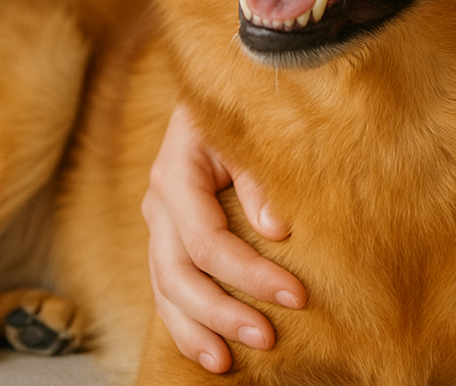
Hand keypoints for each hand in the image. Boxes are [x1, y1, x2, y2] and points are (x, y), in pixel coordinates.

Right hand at [143, 104, 304, 373]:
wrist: (217, 96)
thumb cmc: (241, 109)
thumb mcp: (248, 132)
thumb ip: (259, 178)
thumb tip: (277, 229)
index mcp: (176, 175)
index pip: (208, 241)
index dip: (250, 273)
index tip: (296, 295)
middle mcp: (159, 205)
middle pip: (179, 275)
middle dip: (223, 312)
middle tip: (267, 338)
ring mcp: (159, 225)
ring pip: (165, 291)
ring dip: (197, 330)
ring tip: (226, 362)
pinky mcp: (166, 240)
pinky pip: (166, 290)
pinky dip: (185, 323)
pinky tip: (209, 349)